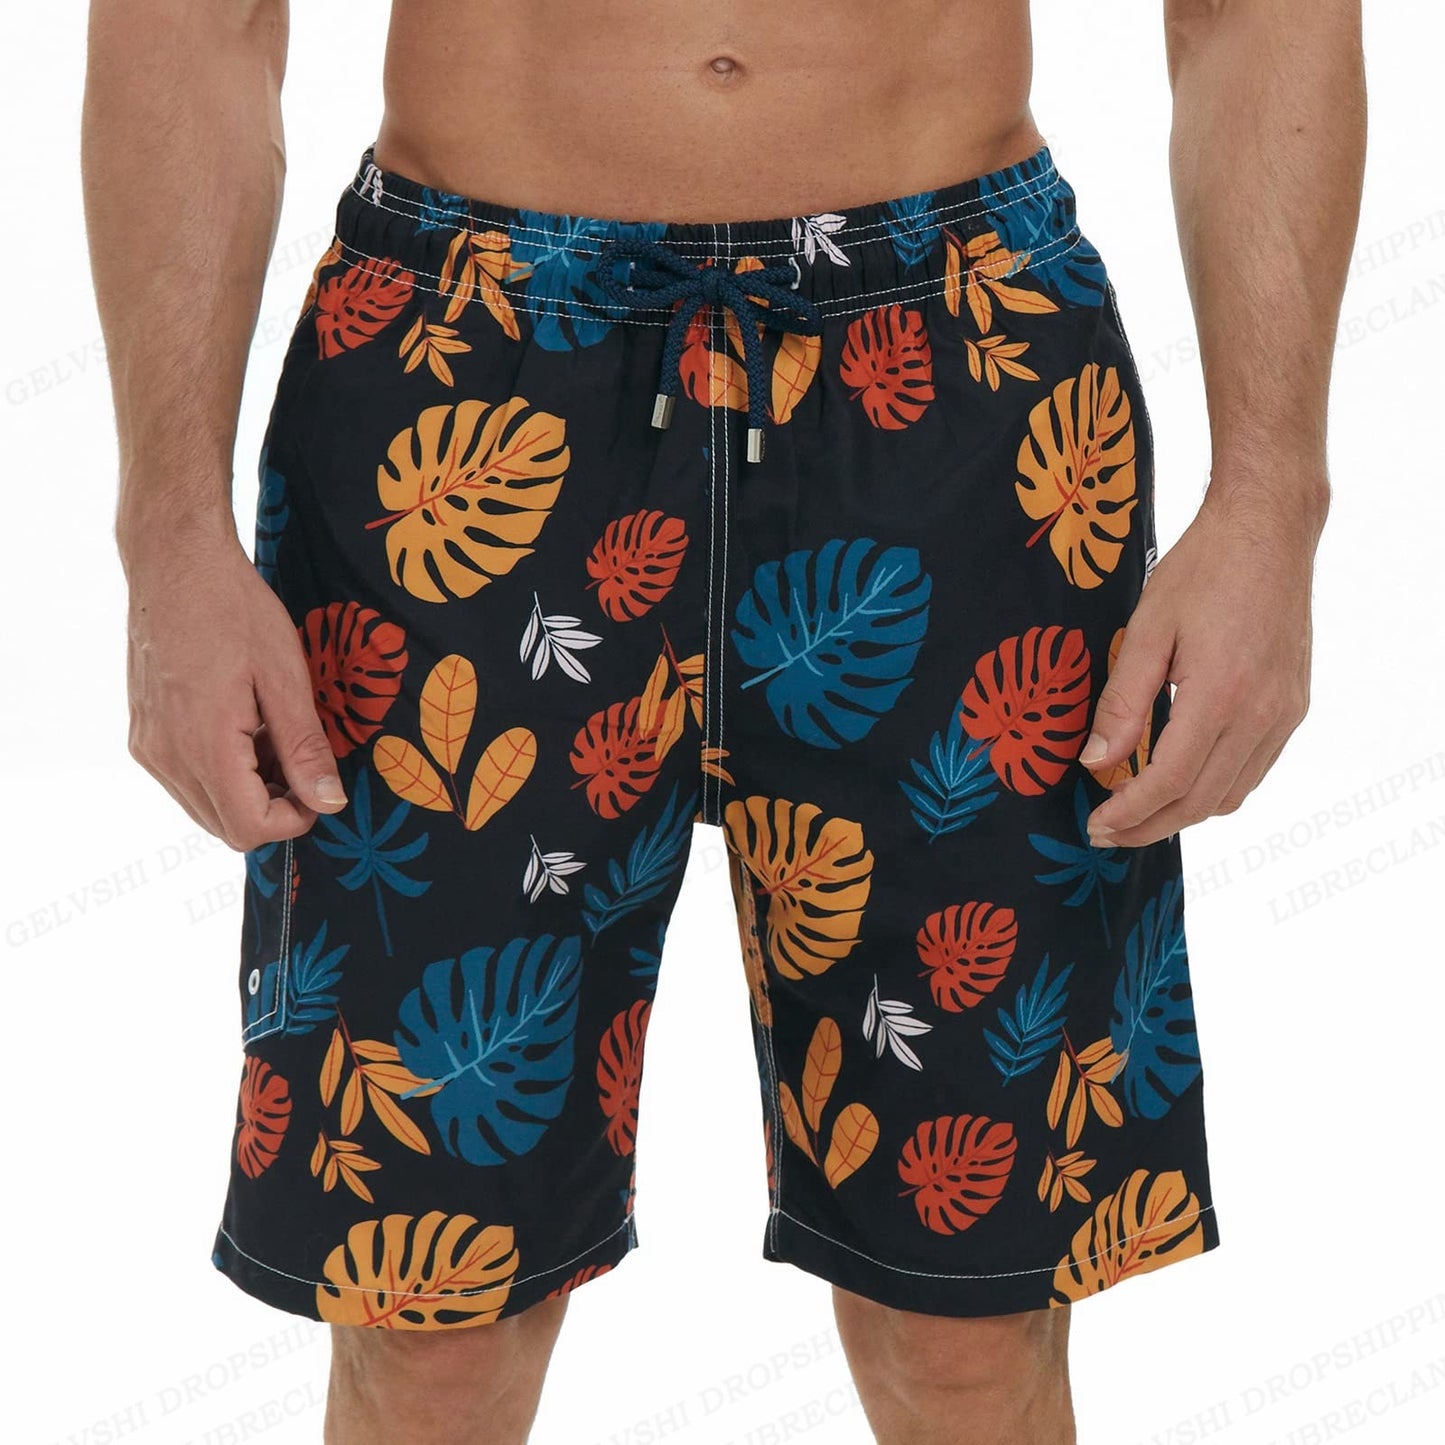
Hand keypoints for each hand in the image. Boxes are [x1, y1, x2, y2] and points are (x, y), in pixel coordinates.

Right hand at [122, 518, 346, 850]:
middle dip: (273, 808)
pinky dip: (222, 771)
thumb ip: (304, 746)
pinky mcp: (143, 732)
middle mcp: (165, 755)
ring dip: (248, 790)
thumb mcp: (285, 675)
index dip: (295, 820)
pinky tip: (246, 727)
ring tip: (274, 737)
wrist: (174, 560)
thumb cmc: (233, 607)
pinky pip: (186, 779)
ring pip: (205, 806)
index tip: (321, 788)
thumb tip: (329, 801)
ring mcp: (148, 745)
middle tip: (304, 762)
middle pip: (225, 826)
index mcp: (202, 744)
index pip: (249, 828)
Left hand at [1080, 480, 1325, 847]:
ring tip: (1138, 813)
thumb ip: (1121, 701)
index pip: (1169, 782)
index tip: (1097, 826)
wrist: (1270, 530)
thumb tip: (1095, 761)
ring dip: (1184, 813)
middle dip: (1150, 825)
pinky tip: (1182, 780)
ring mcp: (1284, 713)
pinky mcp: (1293, 705)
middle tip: (1108, 833)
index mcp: (1220, 696)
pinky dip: (1216, 787)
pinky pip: (1254, 769)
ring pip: (1232, 794)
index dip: (1130, 812)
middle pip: (1201, 801)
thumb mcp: (1147, 629)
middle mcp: (1261, 714)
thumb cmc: (1203, 569)